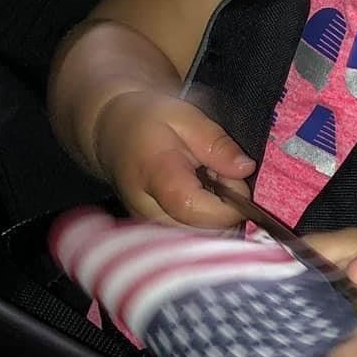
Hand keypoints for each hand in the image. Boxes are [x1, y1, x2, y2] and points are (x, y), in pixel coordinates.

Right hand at [90, 89, 253, 228]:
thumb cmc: (147, 122)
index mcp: (157, 177)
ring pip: (202, 239)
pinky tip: (197, 196)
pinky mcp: (153, 236)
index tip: (234, 178)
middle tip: (217, 174)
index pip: (199, 211)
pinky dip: (204, 221)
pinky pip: (192, 239)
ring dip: (216, 215)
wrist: (111, 134)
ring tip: (205, 183)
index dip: (230, 202)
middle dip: (225, 207)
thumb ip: (216, 143)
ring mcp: (149, 228)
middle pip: (205, 232)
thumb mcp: (186, 117)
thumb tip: (245, 168)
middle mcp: (149, 212)